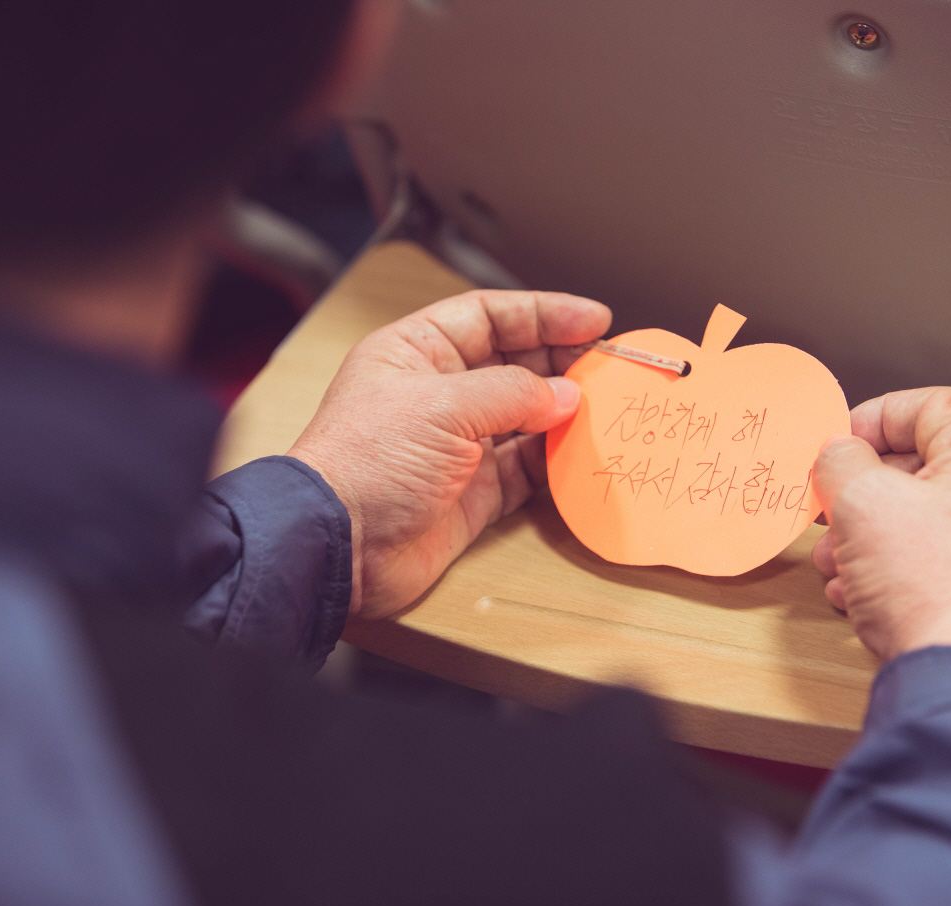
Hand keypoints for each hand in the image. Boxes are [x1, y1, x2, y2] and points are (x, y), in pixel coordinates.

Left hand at [287, 289, 610, 619]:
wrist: (340, 547)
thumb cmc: (363, 464)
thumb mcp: (443, 406)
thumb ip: (511, 393)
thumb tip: (562, 394)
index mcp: (416, 353)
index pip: (489, 316)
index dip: (543, 314)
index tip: (592, 320)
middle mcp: (438, 395)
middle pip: (514, 364)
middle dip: (563, 363)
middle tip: (610, 366)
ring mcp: (457, 446)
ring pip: (526, 418)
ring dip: (565, 413)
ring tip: (605, 407)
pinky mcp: (473, 494)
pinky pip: (526, 470)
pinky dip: (556, 461)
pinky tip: (582, 452)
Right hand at [810, 387, 950, 662]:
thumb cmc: (926, 587)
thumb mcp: (860, 500)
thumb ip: (841, 459)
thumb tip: (840, 452)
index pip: (929, 404)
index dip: (872, 417)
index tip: (835, 445)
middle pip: (923, 462)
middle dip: (861, 486)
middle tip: (826, 503)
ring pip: (922, 512)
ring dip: (867, 530)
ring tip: (835, 560)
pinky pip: (935, 552)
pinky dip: (891, 563)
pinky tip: (857, 590)